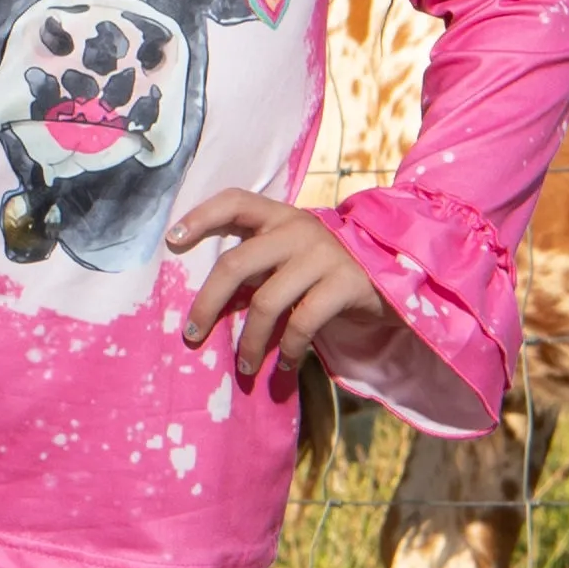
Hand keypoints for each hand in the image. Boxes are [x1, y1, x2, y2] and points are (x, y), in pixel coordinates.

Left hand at [166, 192, 473, 426]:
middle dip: (207, 303)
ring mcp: (324, 255)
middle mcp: (299, 229)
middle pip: (236, 263)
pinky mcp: (346, 284)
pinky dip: (290, 350)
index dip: (200, 216)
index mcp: (281, 216)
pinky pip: (303, 322)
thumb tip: (207, 307)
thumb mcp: (293, 256)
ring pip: (266, 301)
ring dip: (250, 341)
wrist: (397, 276)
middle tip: (193, 335)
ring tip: (245, 365)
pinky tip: (286, 366)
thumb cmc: (328, 270)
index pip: (235, 201)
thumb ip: (258, 265)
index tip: (171, 241)